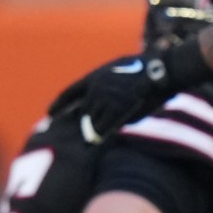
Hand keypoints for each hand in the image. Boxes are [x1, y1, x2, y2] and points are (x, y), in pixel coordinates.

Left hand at [56, 40, 212, 140]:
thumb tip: (105, 101)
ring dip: (90, 131)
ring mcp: (106, 100)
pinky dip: (100, 136)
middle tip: (67, 134)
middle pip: (82, 111)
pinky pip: (105, 128)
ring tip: (84, 143)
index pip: (70, 93)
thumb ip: (109, 87)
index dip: (59, 104)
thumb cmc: (148, 69)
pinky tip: (96, 143)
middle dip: (76, 123)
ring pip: (92, 121)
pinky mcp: (118, 111)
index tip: (50, 113)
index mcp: (95, 77)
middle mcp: (96, 89)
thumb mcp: (122, 70)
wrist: (162, 70)